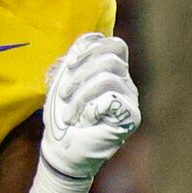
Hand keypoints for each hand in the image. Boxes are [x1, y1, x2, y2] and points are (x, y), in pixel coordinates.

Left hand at [38, 32, 139, 182]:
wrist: (61, 149)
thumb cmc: (62, 118)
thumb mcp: (62, 82)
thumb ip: (73, 60)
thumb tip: (85, 42)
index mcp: (111, 73)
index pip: (114, 44)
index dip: (91, 47)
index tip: (70, 65)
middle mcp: (124, 83)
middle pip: (112, 54)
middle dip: (80, 72)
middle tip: (64, 94)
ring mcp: (129, 99)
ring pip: (109, 74)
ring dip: (80, 93)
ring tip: (69, 113)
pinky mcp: (130, 116)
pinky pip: (111, 96)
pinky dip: (89, 106)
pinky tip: (83, 120)